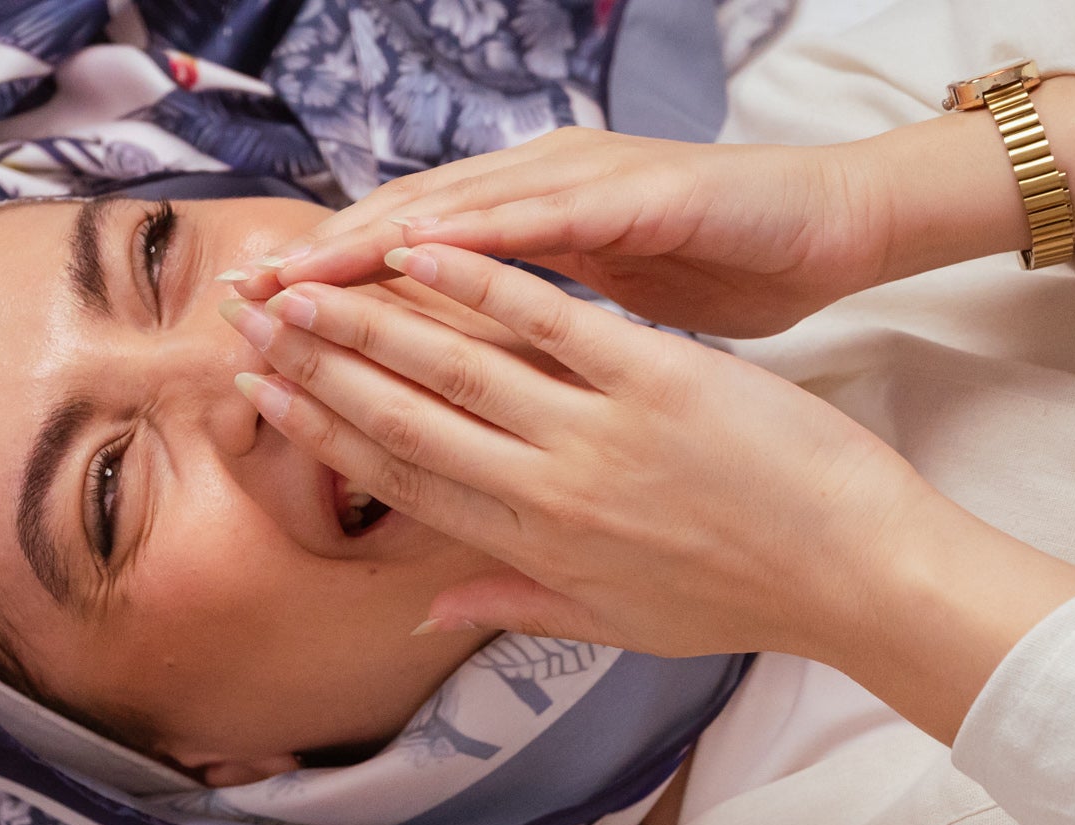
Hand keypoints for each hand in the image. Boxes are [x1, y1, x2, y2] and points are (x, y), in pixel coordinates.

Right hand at [222, 247, 1074, 741]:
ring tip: (302, 283)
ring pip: (457, 366)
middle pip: (404, 419)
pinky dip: (484, 283)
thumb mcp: (614, 622)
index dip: (324, 433)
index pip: (402, 480)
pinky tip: (423, 249)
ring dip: (368, 317)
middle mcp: (546, 490)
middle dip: (317, 364)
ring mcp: (598, 434)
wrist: (853, 576)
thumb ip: (514, 603)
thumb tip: (425, 616)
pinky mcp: (658, 382)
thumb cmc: (742, 597)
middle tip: (249, 322)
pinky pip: (553, 322)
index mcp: (532, 543)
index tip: (265, 394)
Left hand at [228, 128, 889, 338]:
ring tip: (305, 271)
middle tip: (246, 298)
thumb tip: (456, 390)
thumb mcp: (604, 318)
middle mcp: (541, 189)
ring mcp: (588, 184)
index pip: (410, 266)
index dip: (333, 298)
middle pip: (409, 230)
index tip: (260, 339)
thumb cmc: (727, 272)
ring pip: (460, 211)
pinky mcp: (644, 193)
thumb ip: (526, 344)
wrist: (828, 226)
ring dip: (375, 238)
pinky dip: (486, 229)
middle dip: (325, 266)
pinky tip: (426, 247)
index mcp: (528, 225)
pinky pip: (552, 212)